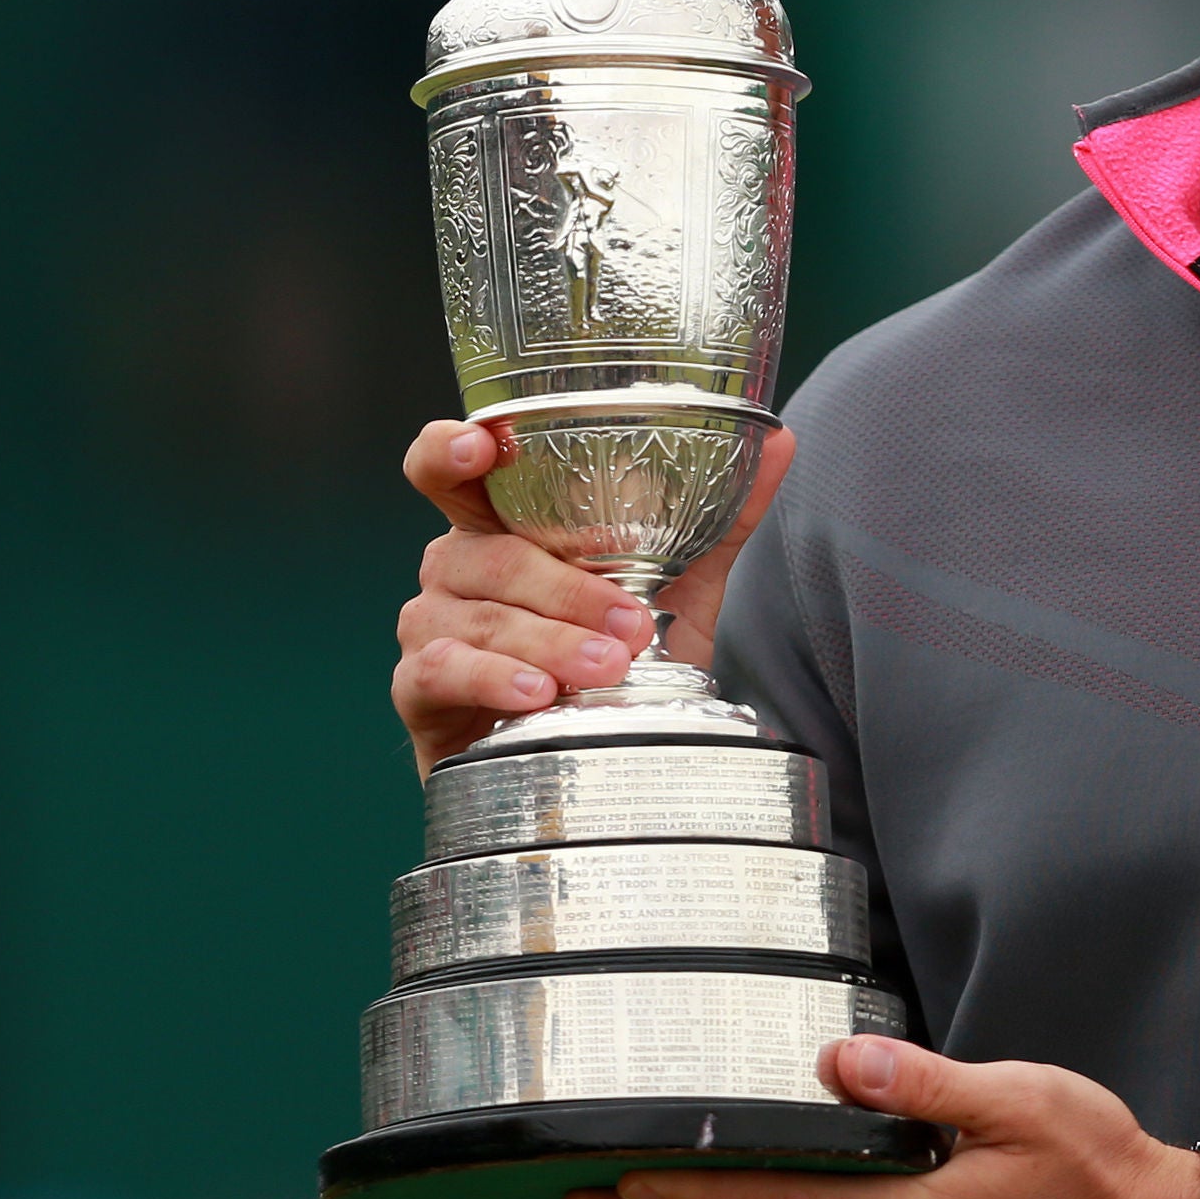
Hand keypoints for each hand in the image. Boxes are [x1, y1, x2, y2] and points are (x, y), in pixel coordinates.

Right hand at [389, 418, 797, 773]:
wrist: (595, 759)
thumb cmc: (615, 656)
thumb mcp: (679, 587)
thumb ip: (720, 517)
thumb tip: (779, 439)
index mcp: (499, 526)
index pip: (448, 470)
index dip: (450, 448)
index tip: (479, 442)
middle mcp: (454, 567)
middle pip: (487, 554)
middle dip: (566, 588)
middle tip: (633, 626)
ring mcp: (430, 627)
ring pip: (479, 618)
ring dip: (547, 642)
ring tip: (605, 668)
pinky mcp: (420, 692)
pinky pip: (440, 673)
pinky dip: (492, 680)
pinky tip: (535, 695)